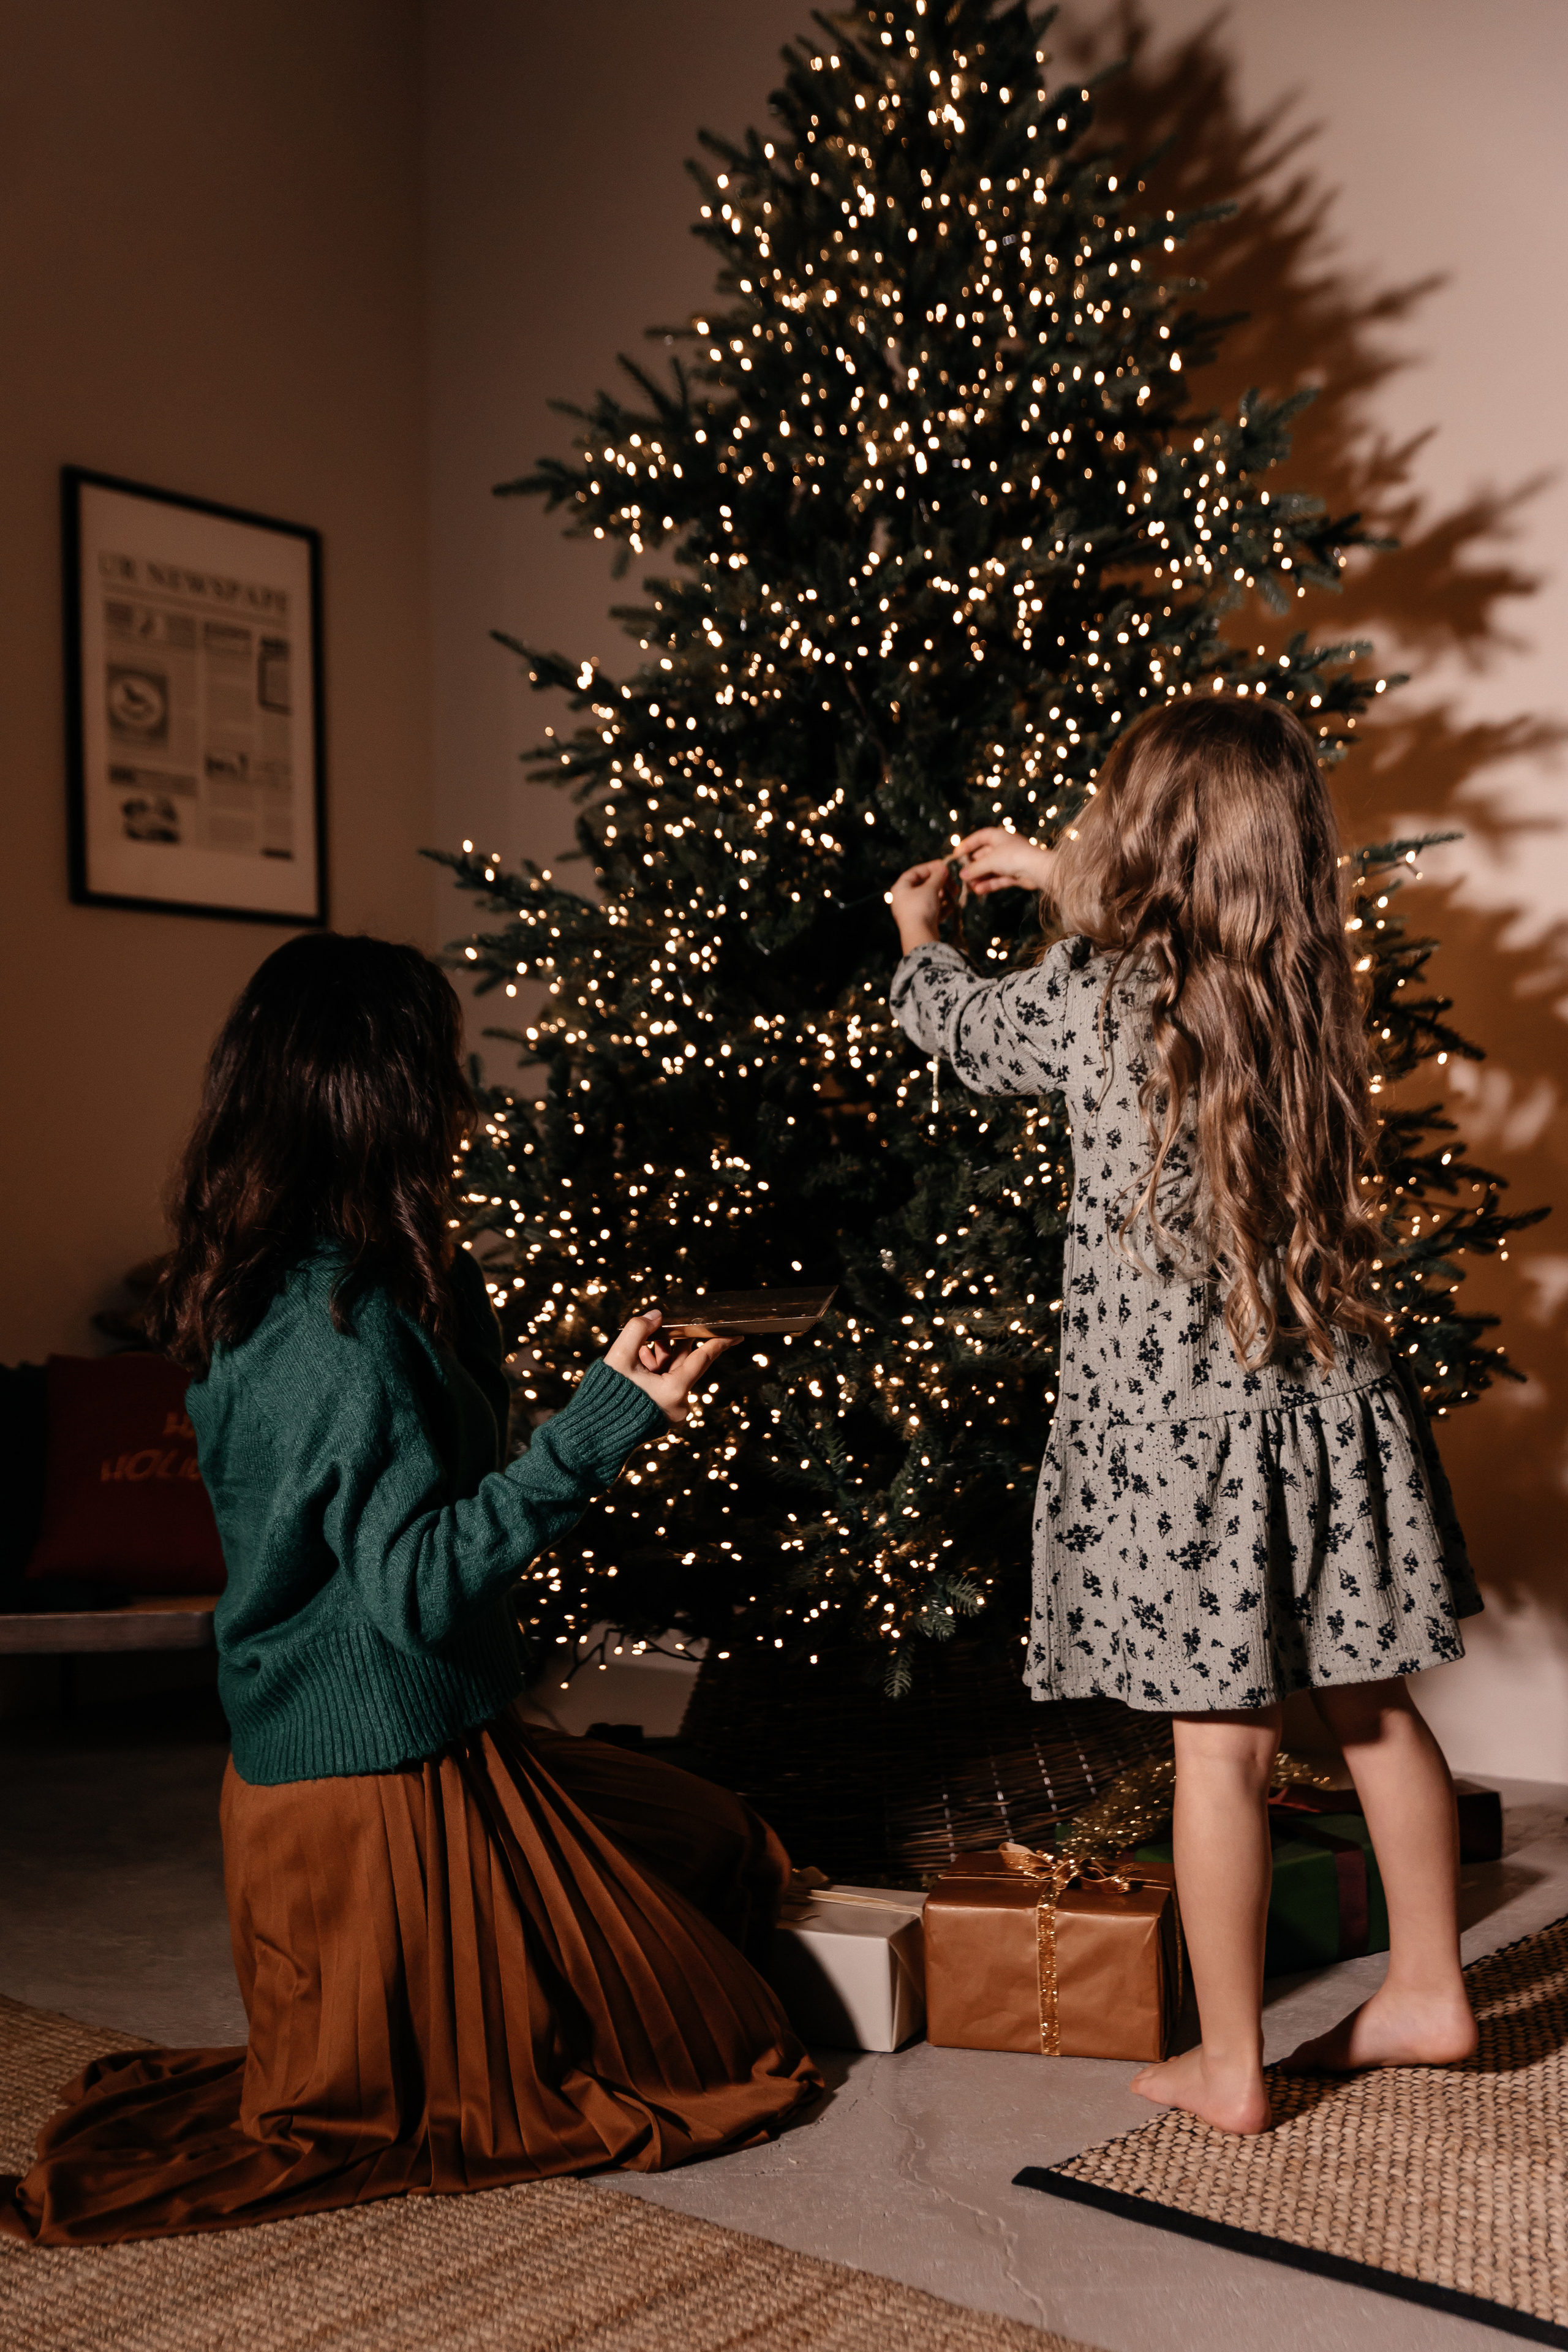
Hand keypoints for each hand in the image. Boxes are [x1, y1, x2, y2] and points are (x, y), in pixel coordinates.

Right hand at [604, 1308, 738, 1424]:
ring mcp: (672, 1411)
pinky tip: (640, 1362)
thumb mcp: (619, 1357)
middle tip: (659, 1328)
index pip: (703, 1359)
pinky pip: (665, 1385)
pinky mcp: (663, 1414)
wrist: (596, 1433)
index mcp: (674, 1390)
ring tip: (640, 1348)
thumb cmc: (607, 1396)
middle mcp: (679, 1403)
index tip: (735, 1334)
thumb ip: (638, 1330)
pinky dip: (655, 1372)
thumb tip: (656, 1315)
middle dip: (669, 1344)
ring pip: (672, 1373)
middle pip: (682, 1363)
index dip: (719, 1342)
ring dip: (658, 1357)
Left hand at [888, 857, 953, 953]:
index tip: (944, 866)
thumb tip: (943, 868)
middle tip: (953, 882)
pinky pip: (933, 910)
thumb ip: (938, 876)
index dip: (931, 867)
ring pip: (930, 898)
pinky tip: (953, 905)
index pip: (916, 872)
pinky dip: (942, 907)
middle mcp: (904, 899)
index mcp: (901, 888)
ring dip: (943, 894)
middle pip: (924, 885)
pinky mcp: (921, 922)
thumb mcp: (930, 888)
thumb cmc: (920, 908)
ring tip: (955, 893)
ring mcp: (912, 911)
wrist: (919, 936)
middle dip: (940, 882)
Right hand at [955, 826, 1058, 896]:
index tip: (956, 855)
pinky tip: (979, 891)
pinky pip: (998, 878)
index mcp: (999, 836)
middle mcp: (1004, 847)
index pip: (979, 837)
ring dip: (980, 877)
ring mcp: (1010, 861)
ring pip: (990, 869)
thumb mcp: (989, 861)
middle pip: (983, 855)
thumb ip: (974, 868)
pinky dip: (989, 884)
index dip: (967, 845)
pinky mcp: (1015, 874)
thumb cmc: (1013, 857)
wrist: (1038, 869)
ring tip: (969, 886)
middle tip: (961, 875)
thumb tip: (961, 875)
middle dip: (972, 866)